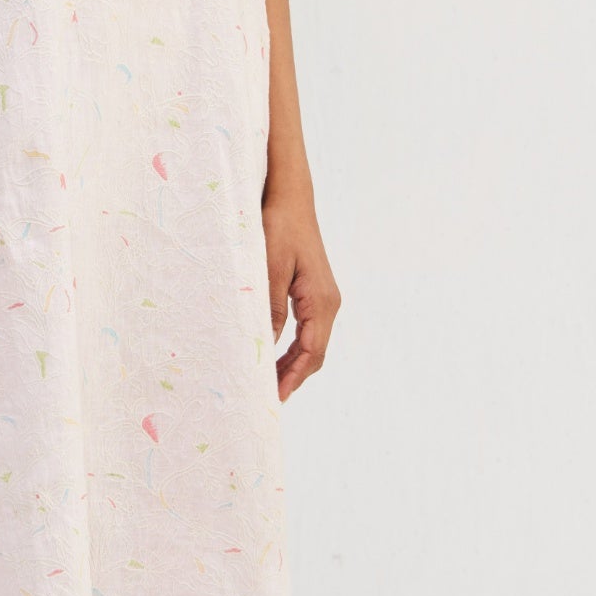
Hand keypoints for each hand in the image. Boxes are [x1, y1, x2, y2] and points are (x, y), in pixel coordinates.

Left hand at [264, 182, 339, 400]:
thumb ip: (270, 309)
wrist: (290, 197)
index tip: (275, 397)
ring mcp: (323, 297)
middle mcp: (328, 302)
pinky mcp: (314, 291)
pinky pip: (307, 329)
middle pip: (315, 353)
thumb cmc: (278, 227)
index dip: (293, 377)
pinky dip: (293, 347)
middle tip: (268, 398)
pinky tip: (275, 355)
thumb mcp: (269, 269)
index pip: (311, 351)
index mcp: (321, 300)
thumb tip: (266, 346)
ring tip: (270, 383)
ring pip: (312, 343)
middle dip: (293, 376)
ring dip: (292, 364)